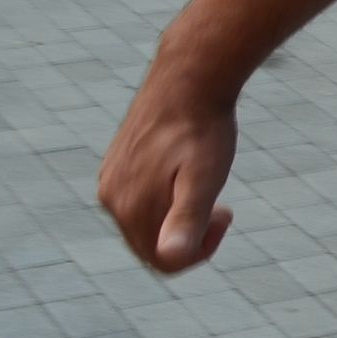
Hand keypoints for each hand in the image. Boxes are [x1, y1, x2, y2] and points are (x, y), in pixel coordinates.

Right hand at [98, 76, 239, 273]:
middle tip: (221, 206)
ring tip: (207, 188)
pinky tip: (188, 174)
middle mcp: (111, 197)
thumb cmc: (203, 129)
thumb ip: (186, 218)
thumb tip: (170, 256)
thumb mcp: (204, 178)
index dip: (200, 250)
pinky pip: (139, 199)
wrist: (190, 77)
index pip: (162, 260)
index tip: (225, 216)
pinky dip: (166, 199)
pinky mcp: (117, 163)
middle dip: (189, 235)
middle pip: (151, 244)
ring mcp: (111, 178)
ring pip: (146, 222)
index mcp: (129, 207)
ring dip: (178, 216)